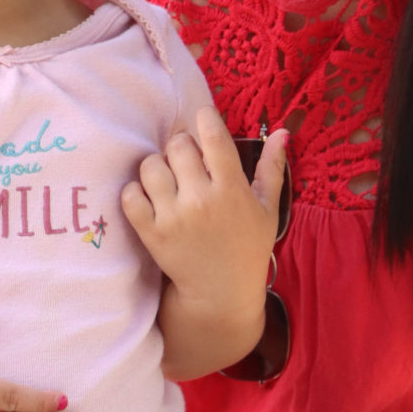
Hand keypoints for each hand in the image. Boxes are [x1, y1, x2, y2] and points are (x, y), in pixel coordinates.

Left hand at [122, 110, 286, 310]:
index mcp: (231, 189)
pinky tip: (149, 197)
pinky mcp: (151, 233)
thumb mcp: (268, 209)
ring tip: (167, 179)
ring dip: (157, 166)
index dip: (205, 118)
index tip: (203, 119)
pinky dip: (135, 191)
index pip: (212, 136)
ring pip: (150, 166)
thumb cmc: (247, 247)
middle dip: (181, 146)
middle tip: (186, 160)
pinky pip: (130, 196)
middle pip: (177, 146)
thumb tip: (282, 131)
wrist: (222, 293)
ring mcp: (173, 217)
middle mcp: (201, 200)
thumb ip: (272, 168)